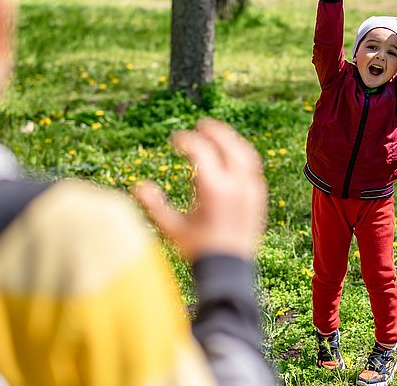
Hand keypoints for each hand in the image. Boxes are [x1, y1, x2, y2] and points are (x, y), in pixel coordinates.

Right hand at [134, 119, 266, 260]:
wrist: (230, 270)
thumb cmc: (199, 250)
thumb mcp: (172, 228)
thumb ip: (155, 206)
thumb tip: (138, 186)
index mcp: (214, 189)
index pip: (201, 150)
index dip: (186, 140)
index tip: (174, 140)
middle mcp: (236, 185)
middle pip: (228, 144)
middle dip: (213, 131)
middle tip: (201, 125)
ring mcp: (251, 190)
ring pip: (245, 153)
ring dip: (231, 140)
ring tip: (218, 135)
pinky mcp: (259, 197)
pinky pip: (253, 167)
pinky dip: (242, 155)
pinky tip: (232, 156)